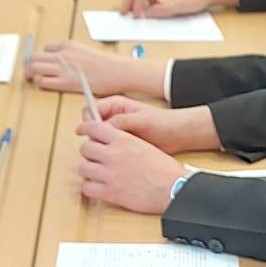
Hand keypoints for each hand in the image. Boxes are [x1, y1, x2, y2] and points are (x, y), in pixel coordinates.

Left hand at [27, 41, 163, 97]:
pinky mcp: (65, 81)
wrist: (118, 71)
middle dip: (29, 66)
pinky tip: (45, 86)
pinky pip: (43, 81)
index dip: (42, 58)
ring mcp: (63, 67)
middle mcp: (62, 54)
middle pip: (34, 57)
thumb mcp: (86, 51)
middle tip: (29, 73)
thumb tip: (64, 62)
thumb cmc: (107, 64)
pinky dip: (40, 83)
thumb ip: (72, 55)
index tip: (42, 65)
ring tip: (32, 80)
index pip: (45, 49)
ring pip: (34, 68)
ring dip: (30, 74)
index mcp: (68, 45)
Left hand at [77, 119, 187, 213]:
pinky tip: (98, 187)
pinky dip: (90, 188)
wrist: (173, 188)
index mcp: (123, 140)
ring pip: (83, 168)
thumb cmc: (165, 170)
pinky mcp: (110, 193)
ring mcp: (110, 174)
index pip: (93, 127)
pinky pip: (87, 188)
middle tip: (95, 157)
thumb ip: (125, 143)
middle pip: (85, 148)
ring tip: (97, 174)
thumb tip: (111, 143)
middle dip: (89, 153)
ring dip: (88, 171)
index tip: (82, 132)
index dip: (85, 129)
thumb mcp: (145, 146)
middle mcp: (113, 155)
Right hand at [87, 98, 219, 153]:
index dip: (88, 121)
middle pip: (90, 127)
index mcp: (114, 105)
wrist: (177, 135)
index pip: (90, 110)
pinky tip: (116, 160)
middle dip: (93, 137)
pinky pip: (107, 150)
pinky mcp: (120, 145)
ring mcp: (115, 132)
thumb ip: (121, 121)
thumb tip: (103, 127)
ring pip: (97, 141)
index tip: (91, 132)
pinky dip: (109, 155)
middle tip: (102, 146)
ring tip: (112, 154)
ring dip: (101, 148)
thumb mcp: (141, 120)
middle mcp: (112, 118)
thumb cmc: (162, 122)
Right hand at [120, 0, 238, 17]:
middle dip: (129, 0)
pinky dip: (144, 2)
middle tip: (123, 12)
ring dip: (136, 1)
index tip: (136, 15)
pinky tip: (146, 11)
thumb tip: (148, 13)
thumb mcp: (183, 4)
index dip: (137, 3)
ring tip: (130, 12)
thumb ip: (164, 9)